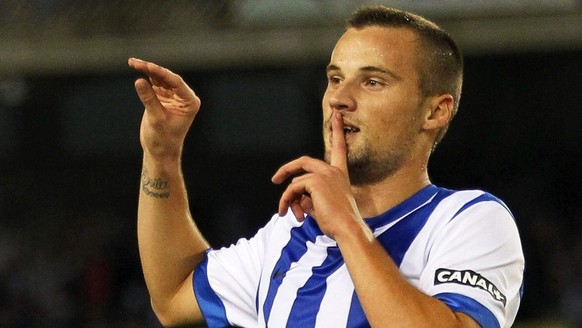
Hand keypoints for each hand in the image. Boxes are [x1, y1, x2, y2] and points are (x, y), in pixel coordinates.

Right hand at [128, 58, 200, 159]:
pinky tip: (137, 68)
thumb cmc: (163, 140)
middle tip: (135, 62)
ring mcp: (174, 97)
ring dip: (147, 70)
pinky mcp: (163, 98)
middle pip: (168, 78)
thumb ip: (149, 100)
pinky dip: (146, 77)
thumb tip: (139, 80)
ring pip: (160, 79)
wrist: (160, 152)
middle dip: (151, 69)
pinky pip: (155, 84)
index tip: (146, 66)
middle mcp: (184, 97)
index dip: (160, 73)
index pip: (176, 82)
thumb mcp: (155, 119)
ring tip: (133, 63)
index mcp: (190, 102)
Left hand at [271, 112, 360, 238]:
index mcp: (340, 174)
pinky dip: (288, 200)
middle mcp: (333, 171)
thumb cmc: (338, 222)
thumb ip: (309, 198)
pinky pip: (293, 189)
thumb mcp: (322, 206)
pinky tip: (293, 213)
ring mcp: (324, 174)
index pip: (339, 148)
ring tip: (288, 214)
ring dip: (288, 198)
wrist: (347, 228)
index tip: (337, 115)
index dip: (337, 130)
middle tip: (275, 179)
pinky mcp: (316, 181)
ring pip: (295, 182)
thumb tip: (295, 200)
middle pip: (304, 161)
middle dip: (287, 169)